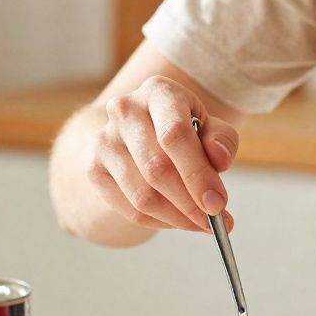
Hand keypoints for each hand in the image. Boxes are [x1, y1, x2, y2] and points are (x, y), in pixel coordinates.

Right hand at [86, 75, 238, 231]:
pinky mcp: (94, 169)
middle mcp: (125, 110)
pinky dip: (160, 222)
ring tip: (200, 224)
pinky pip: (131, 209)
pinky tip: (177, 220)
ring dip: (177, 218)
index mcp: (158, 92)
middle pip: (157, 169)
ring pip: (142, 196)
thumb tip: (219, 158)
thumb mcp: (210, 128)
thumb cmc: (183, 130)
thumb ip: (222, 141)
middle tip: (215, 222)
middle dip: (190, 203)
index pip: (174, 134)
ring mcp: (105, 140)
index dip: (197, 174)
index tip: (218, 204)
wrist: (138, 133)